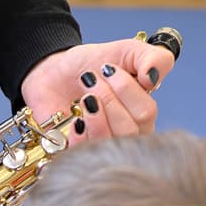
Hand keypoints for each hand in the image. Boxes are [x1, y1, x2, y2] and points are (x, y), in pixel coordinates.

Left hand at [20, 38, 176, 143]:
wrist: (53, 72)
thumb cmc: (90, 65)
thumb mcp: (127, 51)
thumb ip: (153, 58)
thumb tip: (153, 77)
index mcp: (143, 114)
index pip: (147, 113)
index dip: (127, 89)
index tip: (108, 69)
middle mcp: (128, 135)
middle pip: (130, 130)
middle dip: (108, 100)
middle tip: (92, 81)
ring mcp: (103, 148)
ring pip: (108, 142)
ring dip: (94, 115)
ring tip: (84, 97)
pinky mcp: (78, 155)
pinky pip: (84, 153)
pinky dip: (79, 133)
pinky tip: (75, 119)